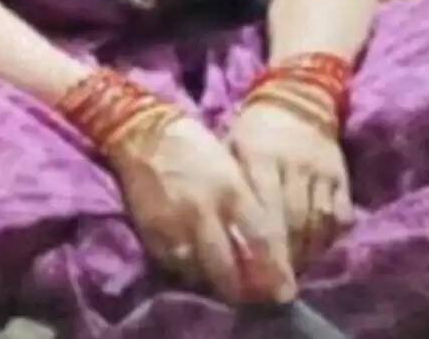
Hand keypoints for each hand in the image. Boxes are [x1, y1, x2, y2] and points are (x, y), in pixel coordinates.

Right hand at [109, 115, 296, 304]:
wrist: (144, 132)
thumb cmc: (195, 147)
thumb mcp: (231, 170)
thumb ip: (248, 207)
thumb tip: (266, 248)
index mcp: (231, 190)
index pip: (261, 241)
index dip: (276, 272)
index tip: (284, 292)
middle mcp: (204, 211)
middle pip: (229, 270)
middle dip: (244, 291)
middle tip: (252, 297)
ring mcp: (175, 224)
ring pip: (201, 274)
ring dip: (215, 282)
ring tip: (225, 283)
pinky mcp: (152, 232)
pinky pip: (175, 266)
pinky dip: (189, 271)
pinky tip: (197, 267)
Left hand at [227, 98, 352, 269]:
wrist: (296, 100)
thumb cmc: (253, 131)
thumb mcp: (232, 147)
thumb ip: (232, 187)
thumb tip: (221, 234)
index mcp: (260, 155)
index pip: (266, 210)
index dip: (266, 248)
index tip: (263, 279)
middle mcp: (294, 163)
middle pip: (294, 222)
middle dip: (285, 258)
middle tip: (276, 286)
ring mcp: (321, 170)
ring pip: (318, 223)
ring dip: (306, 253)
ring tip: (293, 273)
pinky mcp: (342, 177)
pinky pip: (339, 217)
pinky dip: (328, 239)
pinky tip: (315, 251)